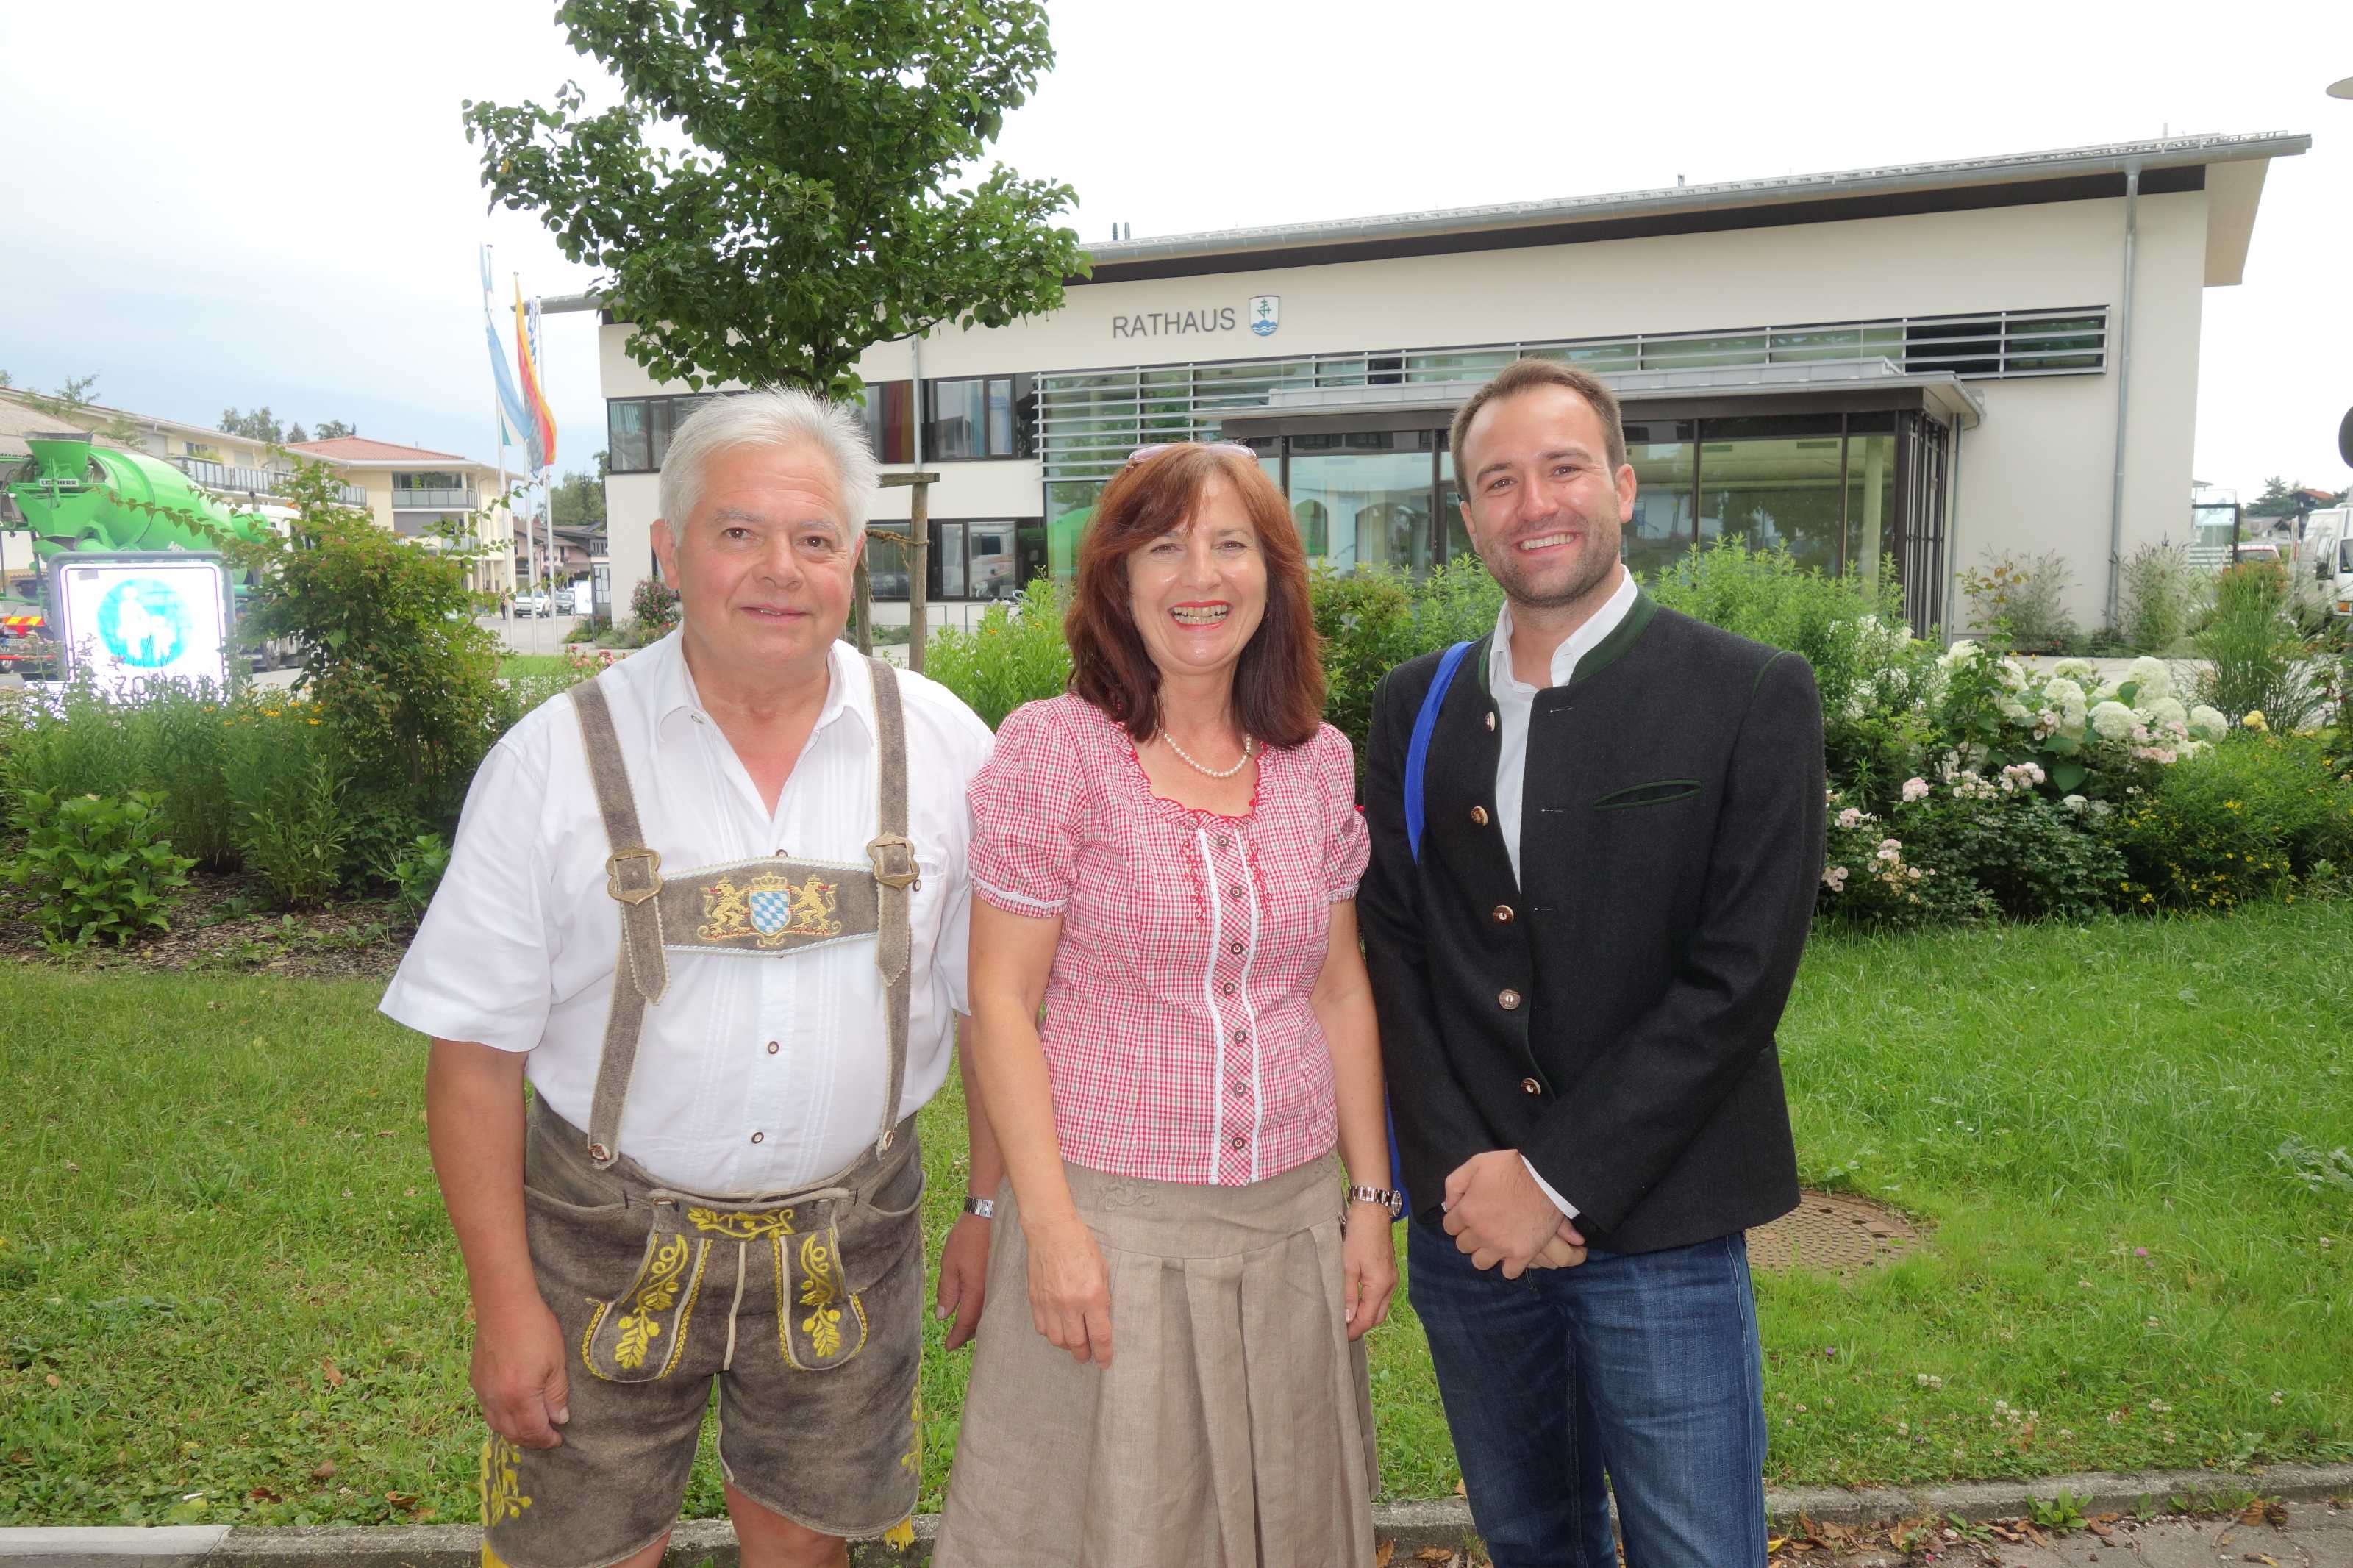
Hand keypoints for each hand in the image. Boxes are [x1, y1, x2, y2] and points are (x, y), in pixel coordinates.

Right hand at [471, 1295, 570, 1448]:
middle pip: (512, 1433)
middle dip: (531, 1440)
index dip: (546, 1439)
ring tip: (531, 1429)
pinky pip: (487, 1410)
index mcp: (520, 1397)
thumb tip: (559, 1419)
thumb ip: (557, 1395)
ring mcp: (483, 1391)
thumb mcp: (556, 1363)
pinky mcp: (475, 1381)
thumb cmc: (536, 1330)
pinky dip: (501, 1419)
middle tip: (547, 1438)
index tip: (558, 1439)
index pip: (532, 1431)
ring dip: (514, 1432)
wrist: (504, 1306)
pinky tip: (513, 1412)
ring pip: (497, 1425)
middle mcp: (497, 1400)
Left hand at [935, 1212, 991, 1350]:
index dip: (956, 1337)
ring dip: (977, 1322)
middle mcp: (991, 1293)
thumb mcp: (949, 1264)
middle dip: (967, 1334)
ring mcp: (999, 1285)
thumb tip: (943, 1317)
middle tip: (955, 1339)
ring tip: (966, 1328)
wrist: (990, 1214)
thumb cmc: (967, 1238)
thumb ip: (947, 1292)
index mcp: (976, 1292)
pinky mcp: (1004, 1277)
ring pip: (988, 1313)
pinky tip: (981, 1308)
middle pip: (979, 1323)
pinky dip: (986, 1309)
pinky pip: (995, 1301)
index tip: (947, 1346)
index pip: (965, 1323)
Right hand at [1023, 1214, 1112, 1366]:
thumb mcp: (1102, 1271)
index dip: (1104, 1354)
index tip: (1105, 1362)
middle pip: (1077, 1344)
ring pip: (1057, 1340)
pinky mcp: (1035, 1300)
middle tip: (1088, 1355)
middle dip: (1084, 1354)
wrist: (1051, 1231)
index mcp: (1092, 1297)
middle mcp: (1070, 1305)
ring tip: (1072, 1341)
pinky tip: (1057, 1327)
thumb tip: (1100, 1320)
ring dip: (1067, 1346)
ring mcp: (1050, 1304)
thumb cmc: (1081, 1246)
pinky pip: (1042, 1328)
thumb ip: (1102, 1297)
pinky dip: (1050, 1333)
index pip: (1100, 1337)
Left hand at [1341, 1202, 1397, 1338]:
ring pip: (1381, 1306)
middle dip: (1362, 1324)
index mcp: (1380, 1286)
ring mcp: (1392, 1278)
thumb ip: (1348, 1294)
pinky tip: (1357, 1299)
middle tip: (1343, 1328)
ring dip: (1366, 1313)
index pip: (1368, 1318)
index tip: (1341, 1336)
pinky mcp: (1389, 1271)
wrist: (1372, 1212)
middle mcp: (1390, 1285)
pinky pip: (1382, 1295)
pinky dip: (1371, 1302)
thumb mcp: (1347, 1266)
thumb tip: (1347, 1317)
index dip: (1355, 1329)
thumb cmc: (1358, 1236)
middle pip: (1378, 1316)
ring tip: (1348, 1315)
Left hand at [1441, 1151, 1585, 1278]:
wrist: (1547, 1176)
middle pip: (1463, 1246)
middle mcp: (1481, 1232)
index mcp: (1467, 1211)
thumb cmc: (1511, 1166)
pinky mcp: (1523, 1253)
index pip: (1449, 1227)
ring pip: (1480, 1262)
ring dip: (1485, 1253)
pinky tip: (1511, 1253)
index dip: (1458, 1219)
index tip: (1469, 1214)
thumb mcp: (1476, 1163)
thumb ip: (1455, 1184)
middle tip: (1483, 1226)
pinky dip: (1508, 1265)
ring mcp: (1502, 1245)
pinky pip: (1508, 1272)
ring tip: (1494, 1242)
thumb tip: (1449, 1204)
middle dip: (1470, 1235)